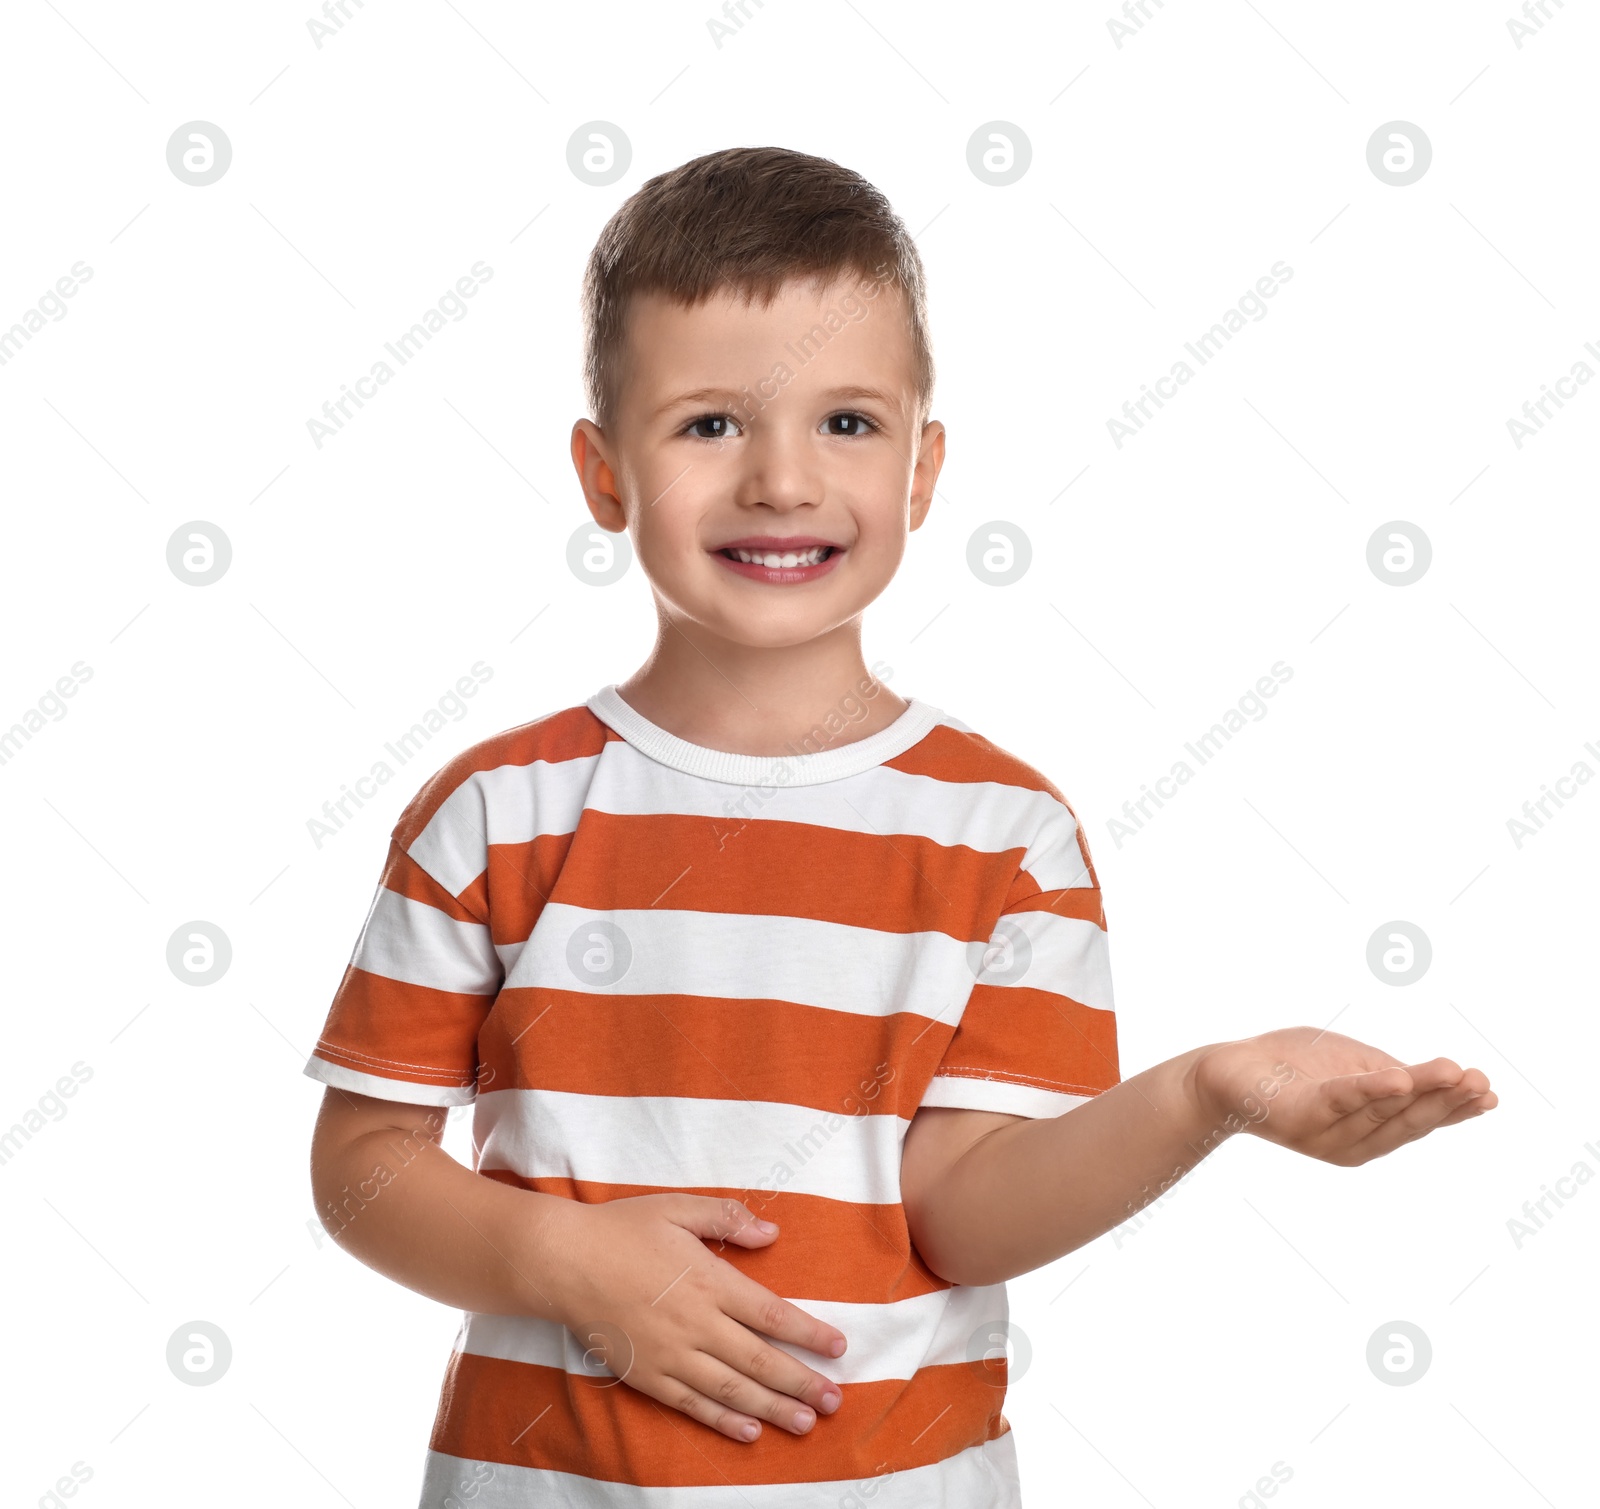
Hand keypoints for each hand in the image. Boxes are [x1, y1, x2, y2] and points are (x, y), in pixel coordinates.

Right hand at [543, 1193, 846, 1442]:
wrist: (562, 1262)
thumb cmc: (622, 1229)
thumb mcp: (678, 1208)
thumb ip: (727, 1219)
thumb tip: (772, 1234)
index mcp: (709, 1280)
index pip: (771, 1313)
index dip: (808, 1333)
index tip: (839, 1348)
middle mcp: (696, 1323)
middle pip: (759, 1360)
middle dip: (802, 1382)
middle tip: (836, 1401)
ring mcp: (670, 1354)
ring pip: (731, 1390)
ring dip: (773, 1408)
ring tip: (806, 1422)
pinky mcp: (647, 1375)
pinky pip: (691, 1404)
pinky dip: (722, 1420)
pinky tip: (749, 1431)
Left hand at [1188, 1026, 1497, 1166]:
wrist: (1224, 1073)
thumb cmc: (1289, 1067)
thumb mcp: (1351, 1066)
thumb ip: (1389, 1074)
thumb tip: (1440, 1078)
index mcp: (1367, 1131)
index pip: (1418, 1120)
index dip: (1455, 1110)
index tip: (1492, 1095)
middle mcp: (1350, 1141)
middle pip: (1406, 1120)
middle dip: (1447, 1102)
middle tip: (1482, 1083)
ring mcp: (1324, 1132)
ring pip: (1380, 1109)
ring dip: (1419, 1091)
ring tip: (1454, 1073)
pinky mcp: (1297, 1114)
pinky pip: (1338, 1100)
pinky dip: (1368, 1090)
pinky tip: (1396, 1079)